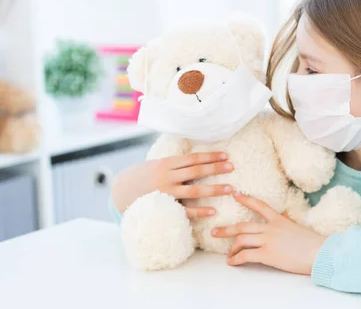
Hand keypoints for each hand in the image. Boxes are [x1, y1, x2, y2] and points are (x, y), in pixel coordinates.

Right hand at [111, 152, 234, 217]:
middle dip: (215, 169)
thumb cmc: (145, 175)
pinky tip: (213, 211)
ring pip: (194, 190)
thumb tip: (200, 158)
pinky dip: (199, 211)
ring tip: (230, 188)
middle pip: (196, 171)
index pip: (193, 158)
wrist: (121, 191)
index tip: (225, 156)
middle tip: (232, 167)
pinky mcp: (165, 207)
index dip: (210, 156)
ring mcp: (166, 192)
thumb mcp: (158, 164)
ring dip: (214, 189)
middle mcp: (167, 176)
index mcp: (167, 163)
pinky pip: (185, 210)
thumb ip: (177, 163)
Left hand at [211, 193, 325, 274]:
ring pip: (242, 239)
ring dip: (231, 247)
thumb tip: (282, 222)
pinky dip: (236, 259)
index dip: (246, 199)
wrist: (319, 252)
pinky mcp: (267, 254)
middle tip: (215, 231)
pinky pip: (246, 255)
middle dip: (227, 229)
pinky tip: (232, 262)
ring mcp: (268, 240)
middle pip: (243, 225)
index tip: (235, 194)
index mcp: (279, 220)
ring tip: (227, 254)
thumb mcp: (297, 228)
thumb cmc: (312, 243)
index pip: (260, 205)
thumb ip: (286, 225)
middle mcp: (271, 228)